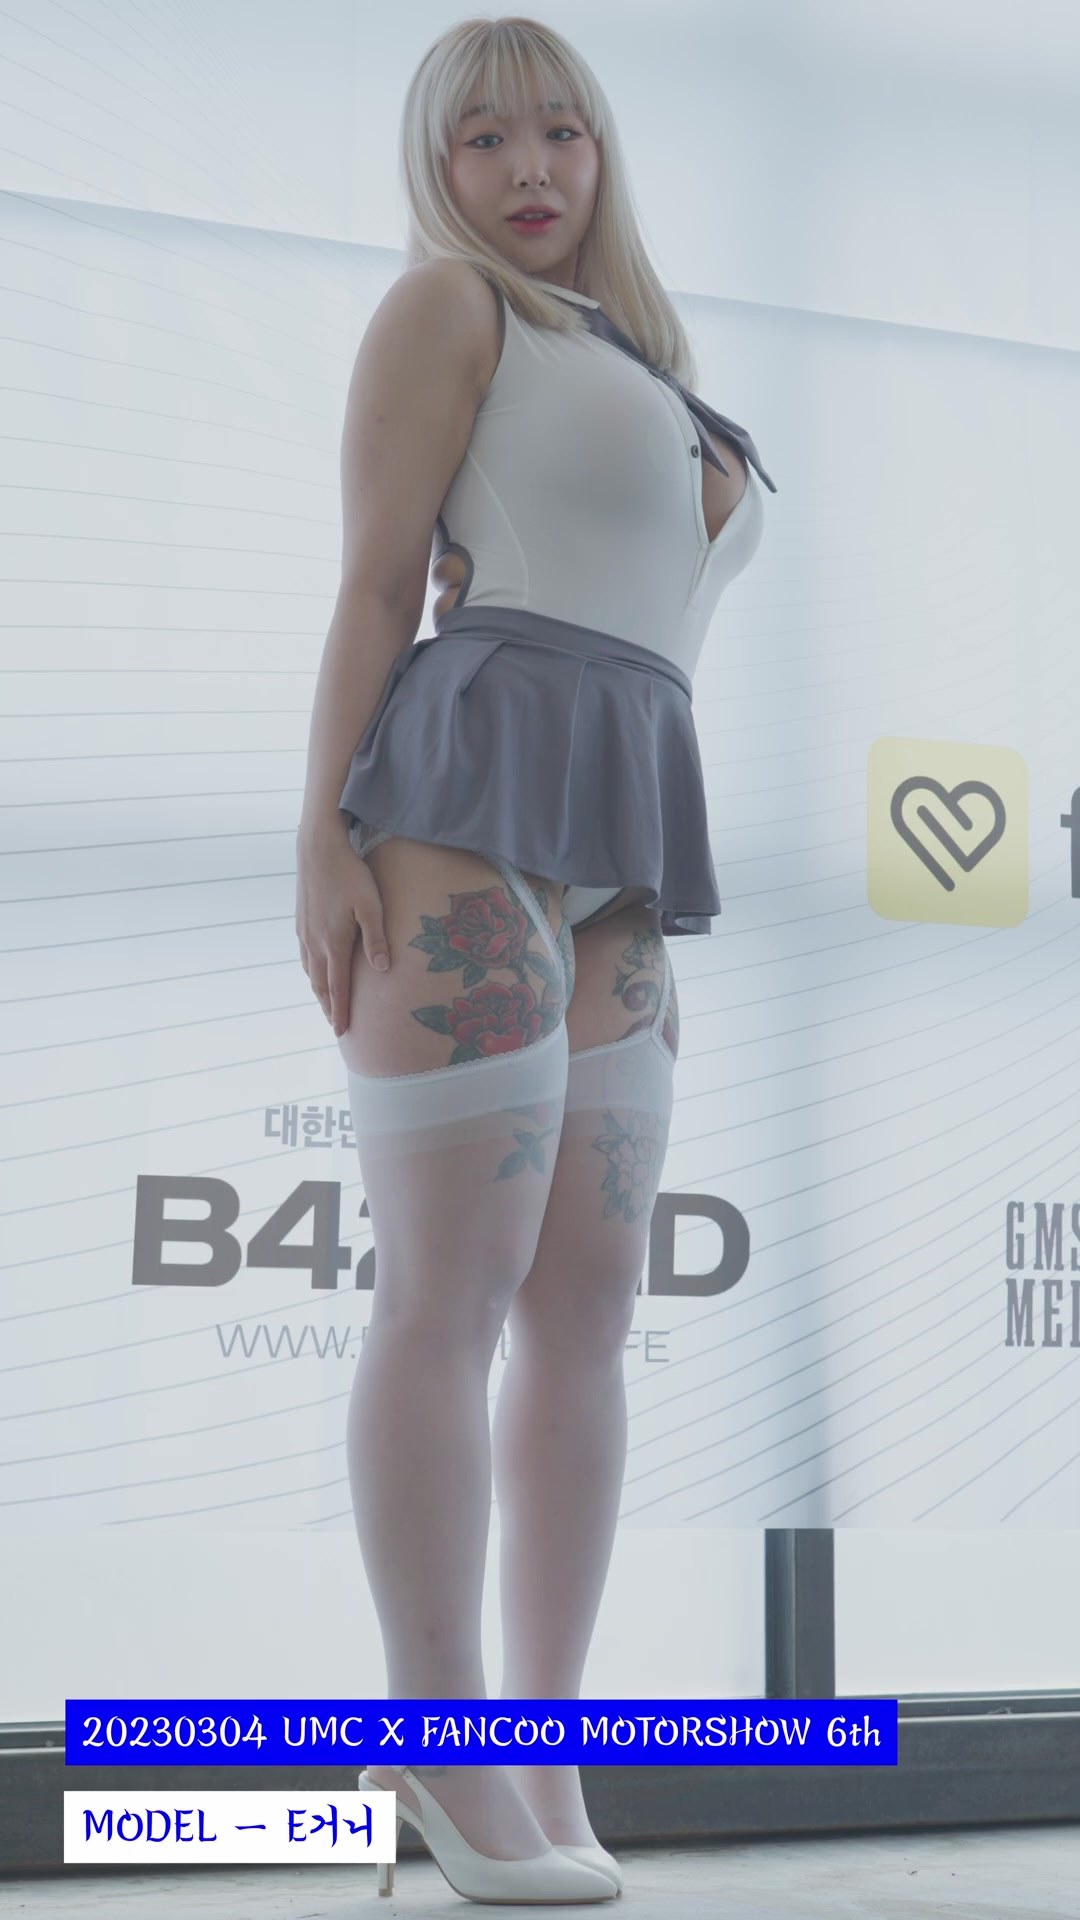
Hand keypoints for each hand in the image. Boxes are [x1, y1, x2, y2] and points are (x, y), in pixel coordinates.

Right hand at [295, 826, 389, 1036]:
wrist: (317, 848)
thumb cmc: (350, 874)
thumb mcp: (370, 906)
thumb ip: (376, 939)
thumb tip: (382, 971)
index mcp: (333, 943)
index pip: (337, 988)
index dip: (341, 1011)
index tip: (342, 1032)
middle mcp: (314, 942)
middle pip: (320, 985)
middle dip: (328, 1007)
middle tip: (336, 1027)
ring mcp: (304, 932)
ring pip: (310, 971)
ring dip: (318, 991)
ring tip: (327, 1004)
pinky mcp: (300, 921)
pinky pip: (304, 956)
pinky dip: (311, 972)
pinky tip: (315, 971)